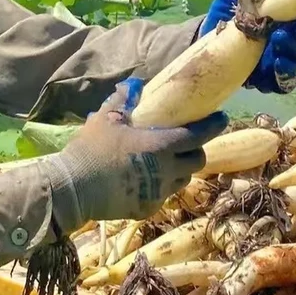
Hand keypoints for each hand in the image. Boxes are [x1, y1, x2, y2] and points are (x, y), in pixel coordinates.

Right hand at [42, 78, 226, 227]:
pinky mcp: (146, 209)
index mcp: (161, 145)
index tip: (221, 118)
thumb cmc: (92, 149)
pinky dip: (161, 187)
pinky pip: (163, 197)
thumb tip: (134, 85)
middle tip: (188, 142)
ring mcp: (158, 193)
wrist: (74, 188)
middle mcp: (167, 171)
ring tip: (166, 162)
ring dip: (180, 170)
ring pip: (182, 180)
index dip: (212, 126)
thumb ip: (123, 102)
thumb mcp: (106, 119)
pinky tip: (145, 181)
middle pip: (197, 161)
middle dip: (196, 150)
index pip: (197, 135)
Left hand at [200, 0, 295, 93]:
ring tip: (280, 39)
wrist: (206, 36)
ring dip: (295, 49)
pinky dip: (283, 72)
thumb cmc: (233, 7)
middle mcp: (295, 37)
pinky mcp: (270, 79)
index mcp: (293, 13)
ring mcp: (284, 59)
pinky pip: (284, 81)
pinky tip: (276, 62)